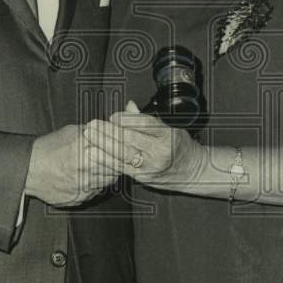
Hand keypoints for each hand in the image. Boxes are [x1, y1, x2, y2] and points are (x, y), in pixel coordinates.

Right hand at [25, 123, 118, 206]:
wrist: (29, 170)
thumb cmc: (49, 149)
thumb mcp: (72, 132)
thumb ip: (95, 131)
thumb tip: (114, 127)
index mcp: (85, 146)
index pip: (117, 151)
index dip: (126, 150)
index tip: (130, 149)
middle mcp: (86, 166)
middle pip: (117, 166)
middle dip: (120, 162)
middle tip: (121, 158)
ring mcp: (84, 184)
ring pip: (109, 180)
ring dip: (109, 173)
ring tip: (100, 165)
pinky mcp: (80, 197)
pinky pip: (98, 191)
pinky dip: (97, 184)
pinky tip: (89, 176)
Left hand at [84, 100, 206, 191]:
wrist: (193, 172)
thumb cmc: (180, 146)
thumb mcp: (169, 128)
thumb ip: (146, 119)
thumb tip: (128, 105)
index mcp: (167, 135)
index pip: (145, 124)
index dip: (126, 119)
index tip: (112, 116)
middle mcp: (159, 151)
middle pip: (130, 139)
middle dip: (108, 131)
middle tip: (92, 124)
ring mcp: (150, 166)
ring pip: (123, 154)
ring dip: (103, 144)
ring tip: (89, 136)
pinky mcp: (143, 177)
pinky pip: (121, 167)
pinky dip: (105, 159)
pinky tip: (94, 153)